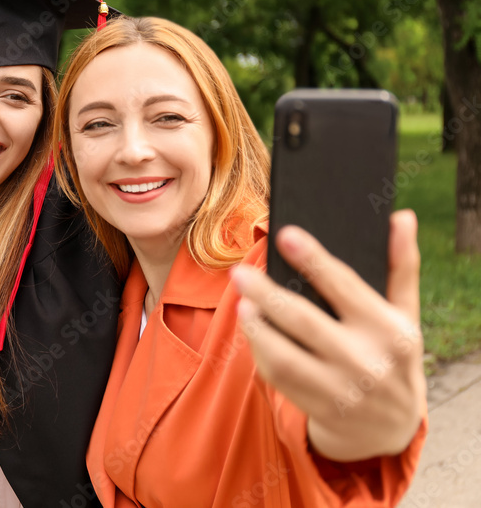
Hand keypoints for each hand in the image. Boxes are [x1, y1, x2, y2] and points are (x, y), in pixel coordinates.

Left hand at [233, 209, 426, 461]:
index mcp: (391, 331)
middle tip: (239, 273)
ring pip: (285, 356)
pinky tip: (251, 331)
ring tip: (242, 304)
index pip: (345, 287)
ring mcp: (341, 390)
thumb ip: (401, 266)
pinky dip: (261, 353)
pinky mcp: (318, 409)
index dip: (314, 259)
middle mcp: (367, 362)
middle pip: (305, 321)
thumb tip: (401, 216)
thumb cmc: (393, 355)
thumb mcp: (406, 314)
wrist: (391, 428)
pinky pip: (279, 378)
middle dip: (267, 294)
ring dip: (257, 329)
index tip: (285, 234)